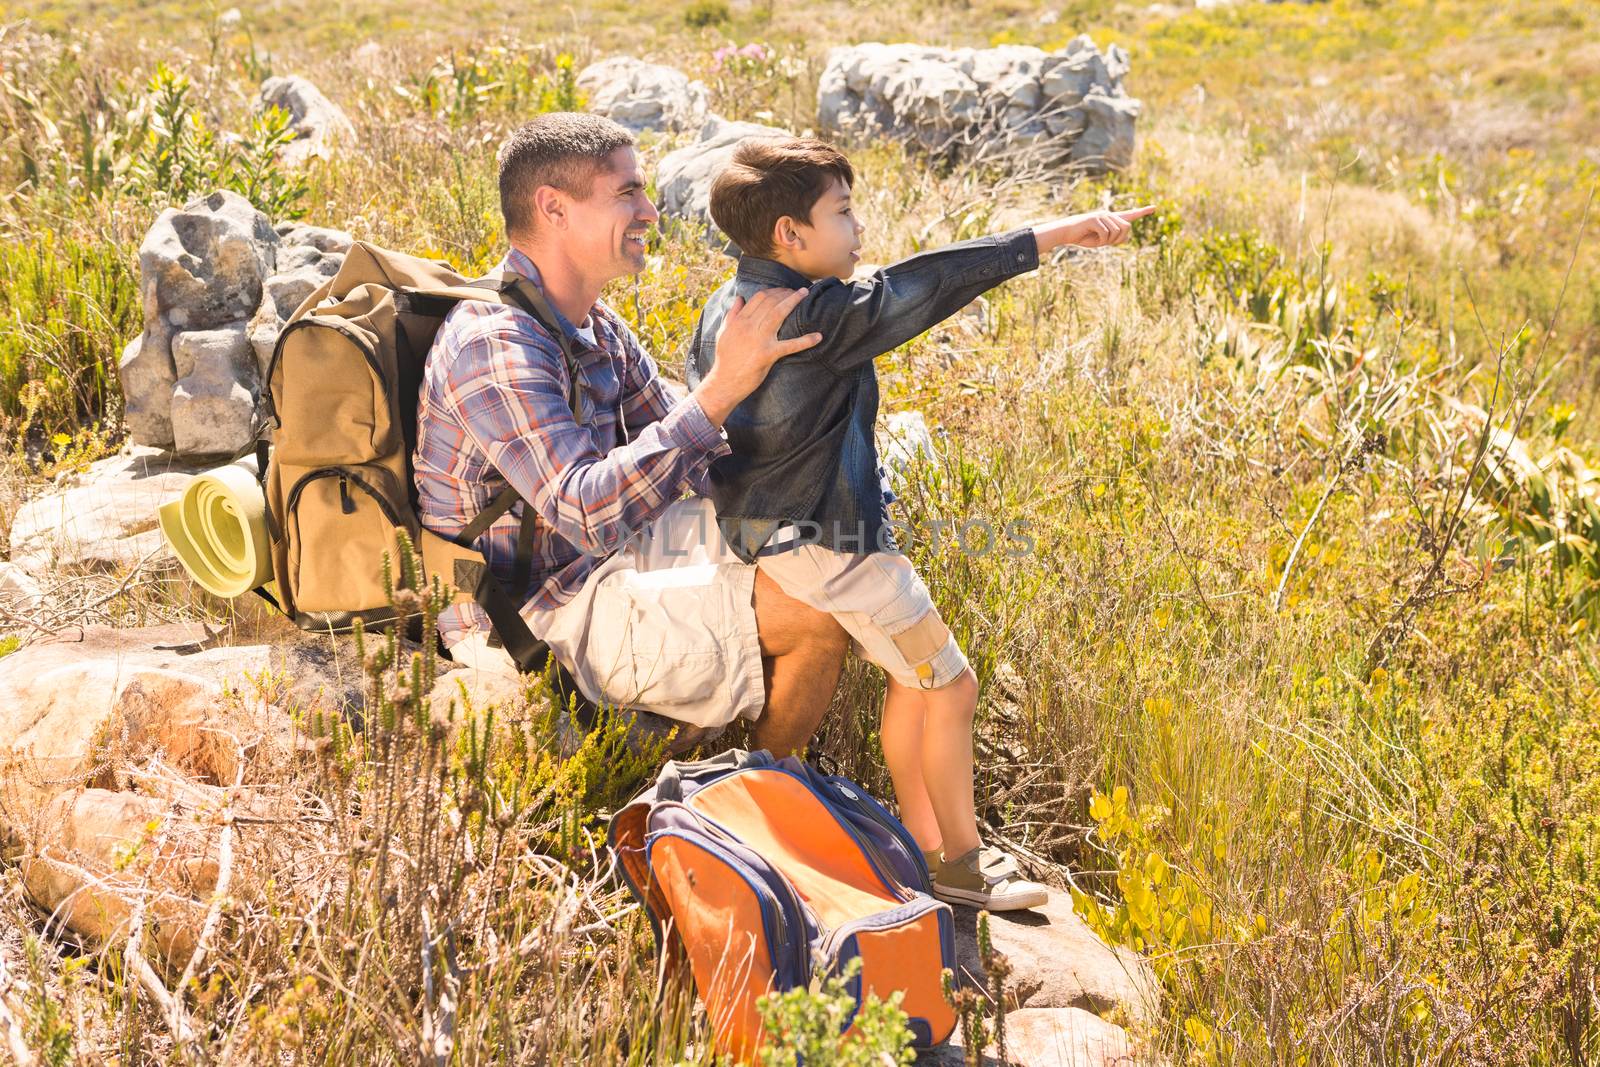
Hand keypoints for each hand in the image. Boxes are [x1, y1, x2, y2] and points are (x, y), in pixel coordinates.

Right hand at [695, 288, 822, 426]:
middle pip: (771, 302)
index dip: (774, 290)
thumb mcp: (724, 333)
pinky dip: (805, 341)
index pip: (759, 297)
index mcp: (739, 321)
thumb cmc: (725, 359)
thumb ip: (732, 314)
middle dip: (786, 293)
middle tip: (799, 291)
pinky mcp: (768, 355)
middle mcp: (749, 327)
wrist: (724, 382)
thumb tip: (739, 298)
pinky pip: (790, 345)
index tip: (784, 290)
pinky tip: (818, 336)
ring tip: (806, 295)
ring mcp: (759, 340)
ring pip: (779, 314)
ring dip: (794, 302)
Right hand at [1034, 206, 1155, 253]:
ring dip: (1109, 241)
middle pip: (1126, 228)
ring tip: (1097, 240)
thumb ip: (1115, 238)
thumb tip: (1127, 236)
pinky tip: (1092, 237)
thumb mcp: (1102, 241)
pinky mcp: (1095, 219)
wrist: (1067, 233)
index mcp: (1111, 219)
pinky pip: (1106, 234)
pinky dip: (1101, 241)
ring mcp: (1102, 215)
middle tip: (1107, 243)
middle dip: (1119, 239)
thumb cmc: (1084, 237)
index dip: (1142, 212)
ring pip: (1117, 232)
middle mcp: (1109, 214)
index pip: (1129, 215)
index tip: (1154, 208)